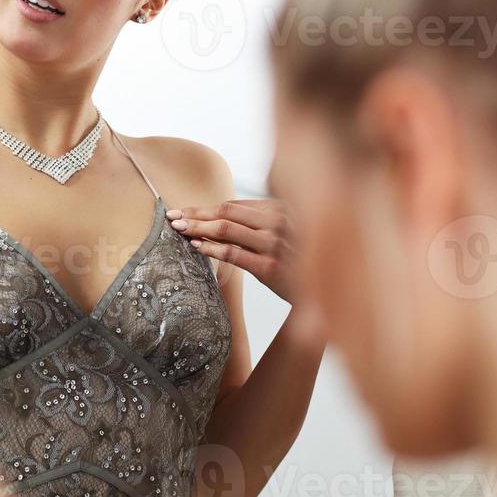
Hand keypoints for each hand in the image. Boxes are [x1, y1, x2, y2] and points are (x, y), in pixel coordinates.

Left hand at [168, 198, 299, 303]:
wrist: (324, 292)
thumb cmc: (299, 259)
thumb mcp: (284, 232)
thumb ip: (258, 221)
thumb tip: (216, 218)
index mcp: (280, 208)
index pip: (233, 204)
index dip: (205, 206)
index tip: (184, 209)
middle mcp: (278, 222)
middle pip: (226, 212)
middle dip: (195, 213)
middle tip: (172, 217)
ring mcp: (274, 243)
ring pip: (226, 229)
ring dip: (197, 227)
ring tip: (179, 229)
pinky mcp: (270, 267)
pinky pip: (233, 253)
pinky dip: (211, 248)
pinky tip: (196, 246)